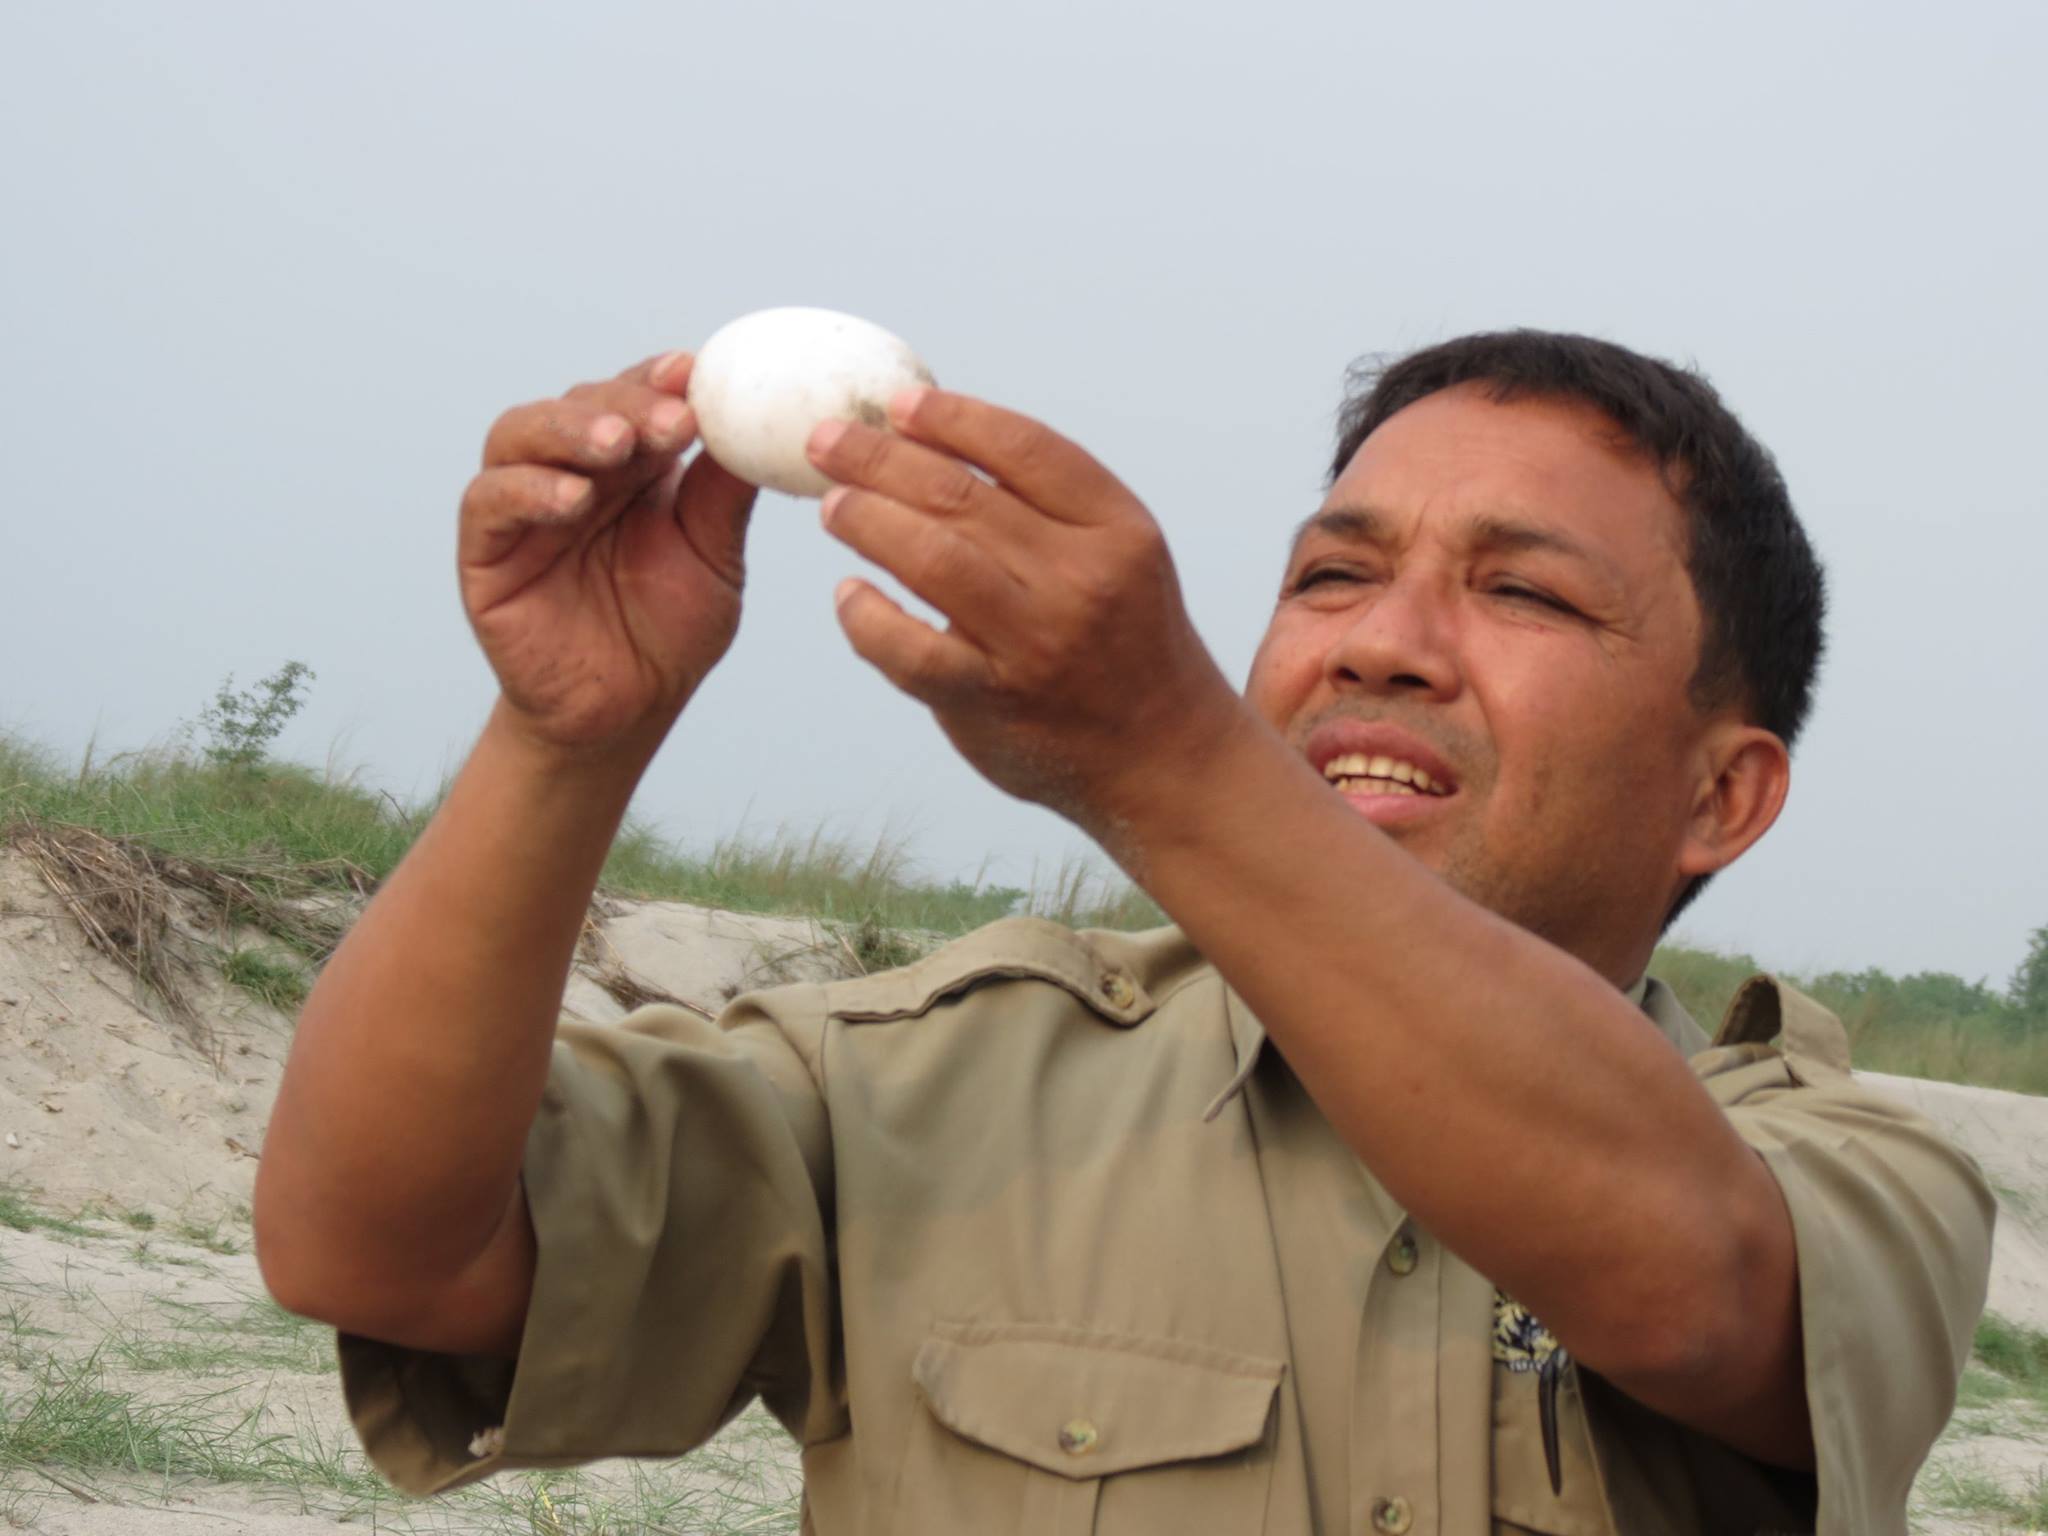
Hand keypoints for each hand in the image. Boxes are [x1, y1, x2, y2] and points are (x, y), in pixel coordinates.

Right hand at [459, 353, 757, 756]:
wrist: (626, 712)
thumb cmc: (669, 633)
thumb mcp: (714, 559)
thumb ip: (723, 499)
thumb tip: (754, 433)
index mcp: (630, 467)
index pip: (634, 399)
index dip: (657, 379)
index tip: (693, 372)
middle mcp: (571, 471)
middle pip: (581, 405)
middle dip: (626, 403)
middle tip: (671, 418)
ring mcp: (523, 507)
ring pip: (521, 435)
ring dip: (569, 429)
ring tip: (617, 444)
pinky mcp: (486, 552)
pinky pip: (490, 502)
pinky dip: (527, 489)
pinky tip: (572, 499)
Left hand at [807, 390, 1244, 846]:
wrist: (1163, 758)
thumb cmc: (1125, 645)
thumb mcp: (1119, 558)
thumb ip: (1047, 509)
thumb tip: (936, 446)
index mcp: (1117, 529)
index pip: (1024, 448)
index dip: (951, 418)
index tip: (899, 404)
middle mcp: (1080, 580)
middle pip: (962, 495)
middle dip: (881, 458)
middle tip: (828, 441)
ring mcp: (1035, 643)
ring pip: (931, 558)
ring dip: (868, 521)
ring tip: (834, 507)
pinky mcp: (992, 701)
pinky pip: (910, 649)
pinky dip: (867, 618)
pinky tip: (850, 596)